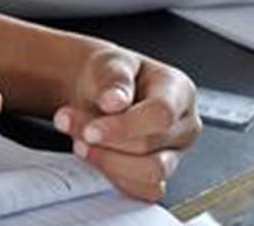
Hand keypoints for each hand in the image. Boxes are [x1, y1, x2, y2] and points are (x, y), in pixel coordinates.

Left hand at [52, 47, 199, 200]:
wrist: (101, 92)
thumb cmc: (111, 77)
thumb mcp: (110, 64)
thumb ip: (114, 80)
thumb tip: (114, 101)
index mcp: (179, 91)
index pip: (161, 115)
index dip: (124, 127)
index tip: (91, 130)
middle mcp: (184, 126)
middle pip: (151, 148)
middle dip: (105, 143)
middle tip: (69, 126)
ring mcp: (175, 154)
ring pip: (150, 176)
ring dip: (109, 163)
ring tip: (81, 143)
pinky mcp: (159, 176)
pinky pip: (141, 190)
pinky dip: (114, 177)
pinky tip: (95, 156)